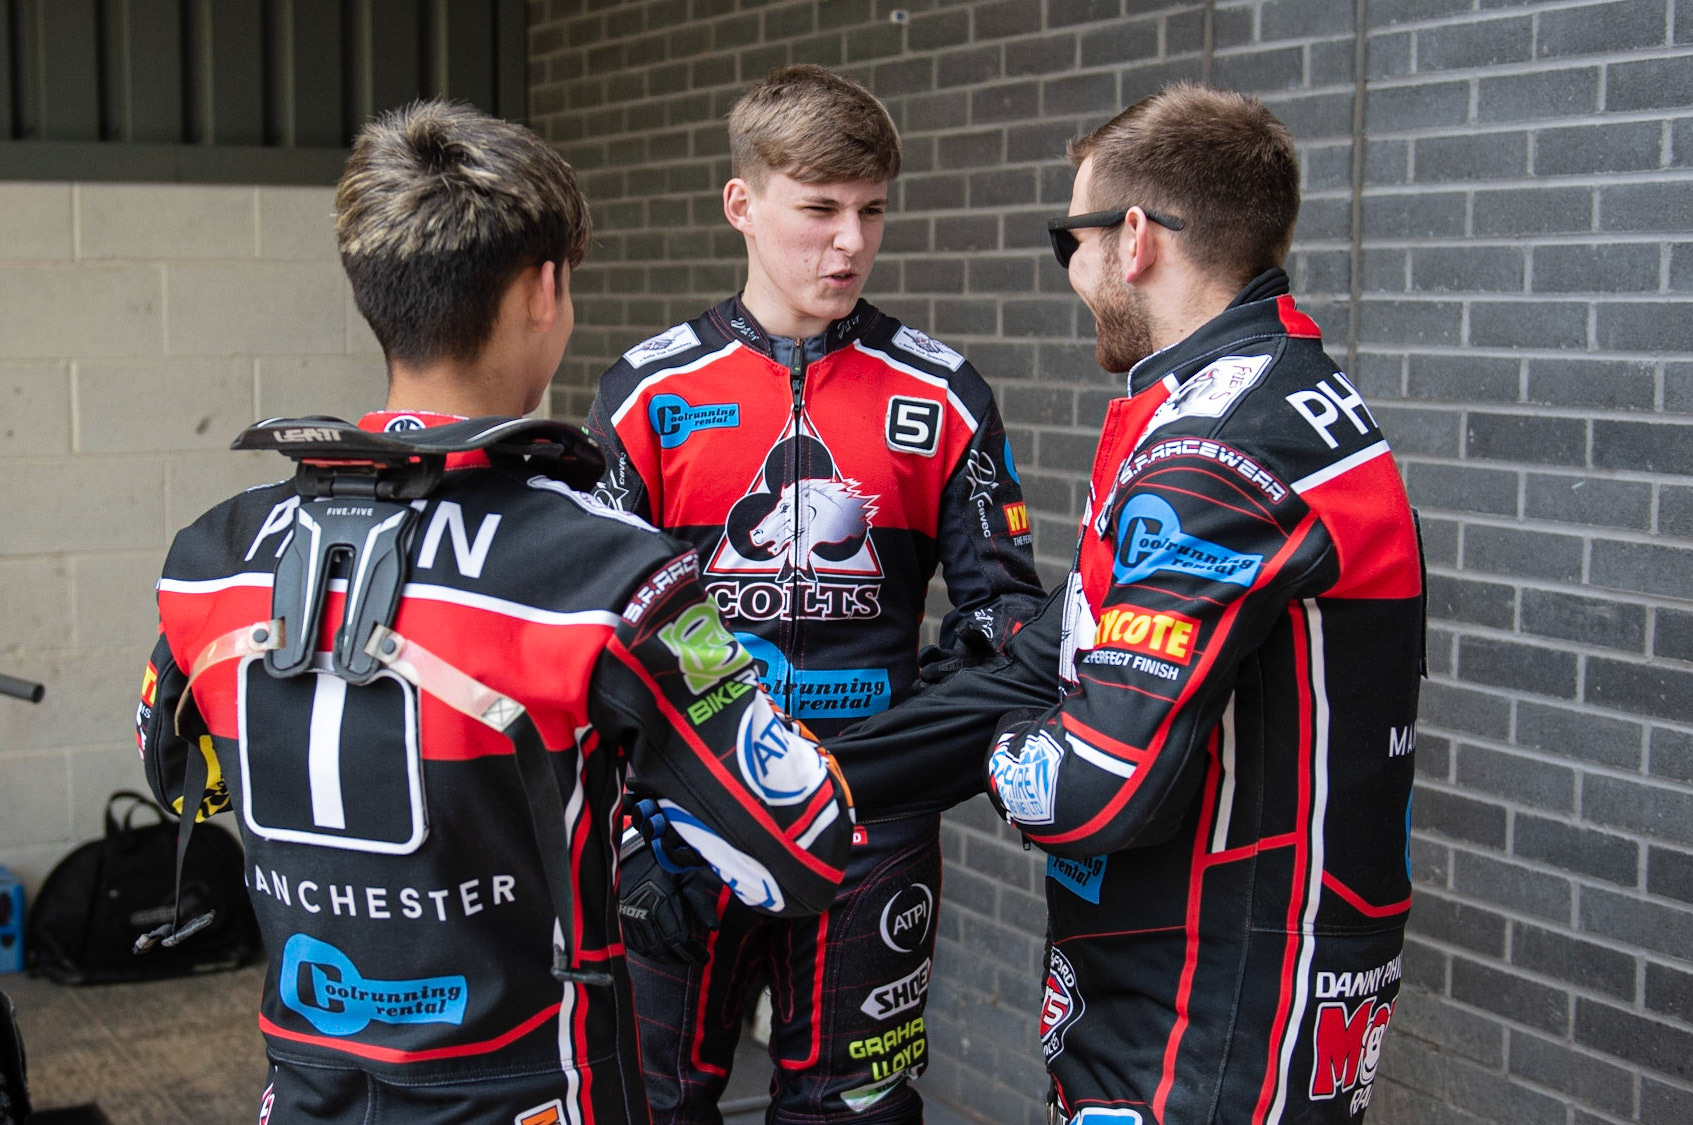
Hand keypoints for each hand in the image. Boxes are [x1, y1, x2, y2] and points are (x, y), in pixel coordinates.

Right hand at [617, 833, 720, 964]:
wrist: (646, 858)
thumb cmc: (673, 870)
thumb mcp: (691, 881)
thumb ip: (702, 904)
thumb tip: (715, 928)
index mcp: (661, 899)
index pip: (677, 938)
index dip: (692, 952)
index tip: (704, 958)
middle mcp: (643, 909)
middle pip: (661, 949)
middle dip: (680, 958)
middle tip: (693, 958)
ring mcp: (630, 914)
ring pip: (648, 949)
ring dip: (665, 957)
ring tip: (680, 956)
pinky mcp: (622, 917)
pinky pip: (634, 945)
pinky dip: (649, 951)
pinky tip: (662, 949)